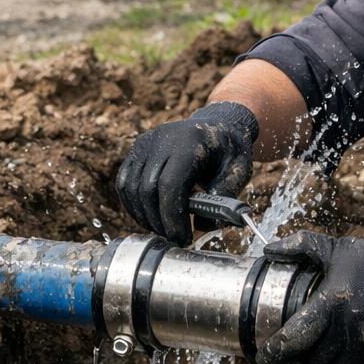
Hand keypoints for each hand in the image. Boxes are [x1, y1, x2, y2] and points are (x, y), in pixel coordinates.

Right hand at [116, 101, 258, 243]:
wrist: (215, 125)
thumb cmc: (228, 151)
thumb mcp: (239, 170)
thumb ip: (224, 197)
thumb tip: (203, 227)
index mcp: (189, 142)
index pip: (170, 184)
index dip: (172, 216)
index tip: (183, 237)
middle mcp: (161, 139)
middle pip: (147, 189)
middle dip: (159, 221)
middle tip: (175, 238)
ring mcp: (145, 143)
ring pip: (131, 188)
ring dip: (144, 216)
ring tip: (164, 229)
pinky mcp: (136, 150)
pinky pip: (124, 183)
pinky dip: (133, 205)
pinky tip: (150, 217)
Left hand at [257, 232, 363, 363]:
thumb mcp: (338, 248)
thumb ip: (302, 246)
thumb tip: (270, 249)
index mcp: (333, 301)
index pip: (295, 336)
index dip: (274, 352)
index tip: (262, 359)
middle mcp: (350, 326)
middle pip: (314, 360)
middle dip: (298, 362)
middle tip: (289, 359)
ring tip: (314, 361)